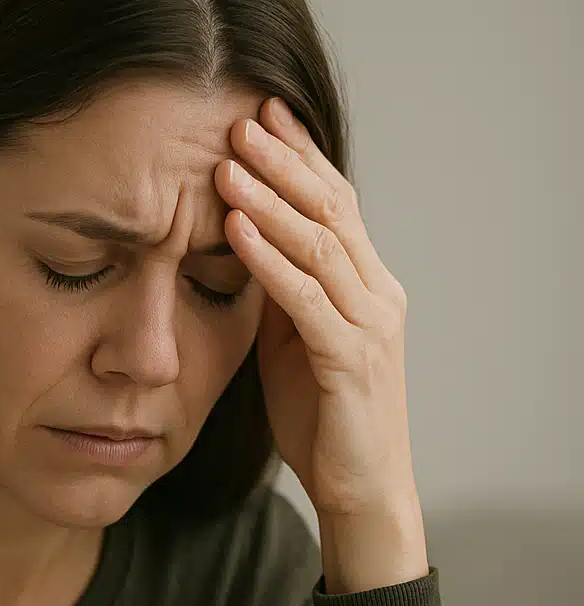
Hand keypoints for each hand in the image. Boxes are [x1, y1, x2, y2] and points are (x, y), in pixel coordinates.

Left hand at [214, 97, 416, 519]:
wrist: (361, 491)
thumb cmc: (325, 421)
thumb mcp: (293, 344)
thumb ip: (281, 295)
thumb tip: (244, 244)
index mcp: (367, 287)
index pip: (336, 204)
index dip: (301, 156)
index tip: (263, 113)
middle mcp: (378, 295)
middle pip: (332, 209)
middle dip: (284, 161)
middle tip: (239, 119)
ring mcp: (370, 325)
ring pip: (320, 244)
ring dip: (270, 200)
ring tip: (227, 163)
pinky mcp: (351, 360)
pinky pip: (306, 298)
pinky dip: (268, 259)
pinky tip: (235, 230)